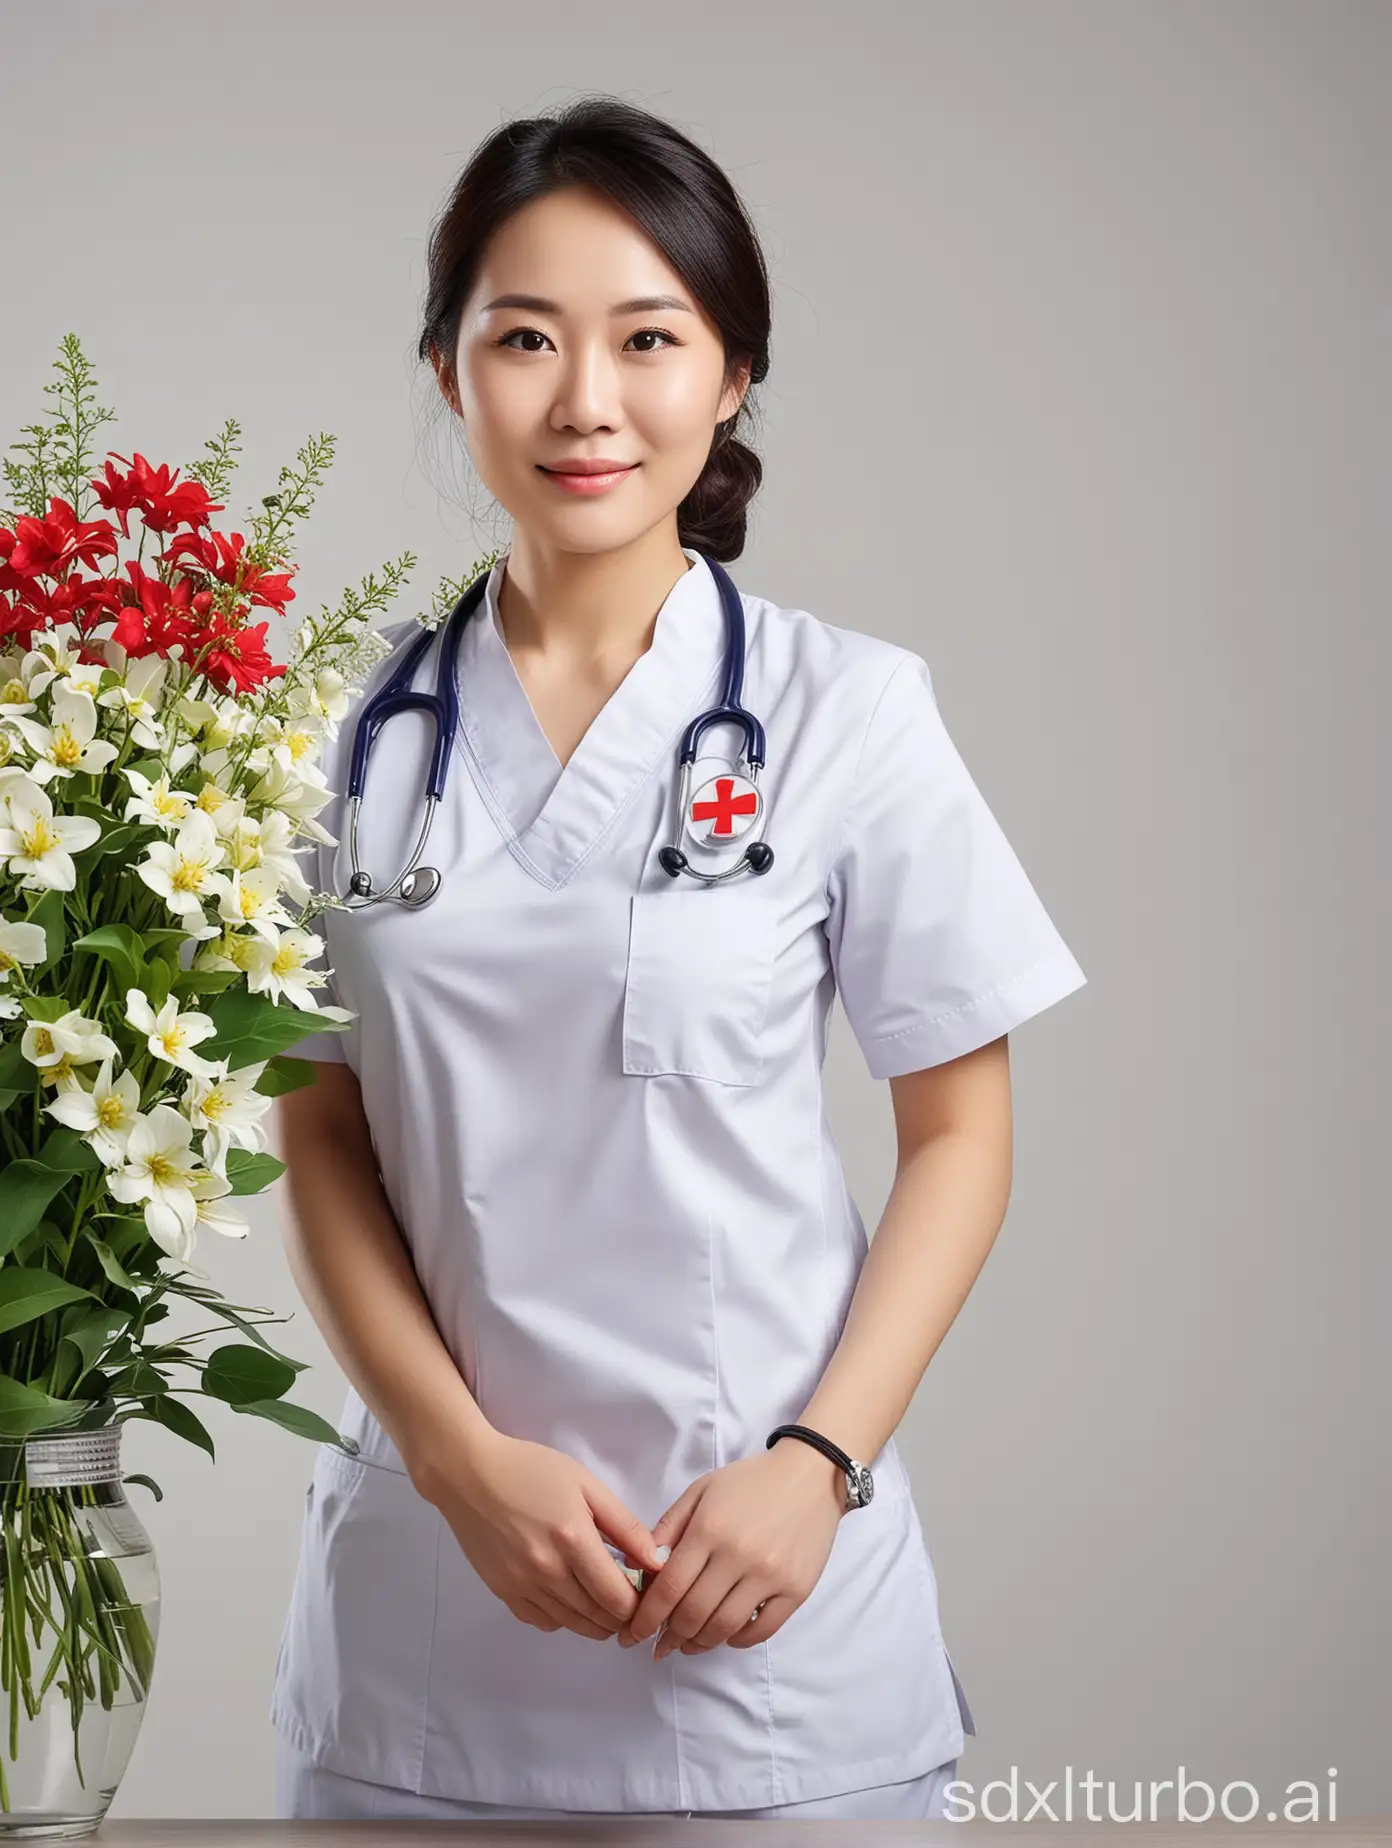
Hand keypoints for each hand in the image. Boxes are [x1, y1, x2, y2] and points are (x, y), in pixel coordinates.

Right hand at [420, 1429, 666, 1640]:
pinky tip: (569, 1597)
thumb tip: (657, 1562)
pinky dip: (563, 1618)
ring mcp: (522, 1586)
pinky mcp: (503, 1592)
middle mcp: (547, 1571)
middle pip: (596, 1618)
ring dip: (594, 1622)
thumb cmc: (531, 1469)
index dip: (639, 1605)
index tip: (646, 1595)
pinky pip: (542, 1622)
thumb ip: (625, 1525)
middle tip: (630, 1602)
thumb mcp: (586, 1484)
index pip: (617, 1598)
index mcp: (573, 1540)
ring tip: (604, 1604)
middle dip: (620, 1617)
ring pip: (571, 1624)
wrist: (469, 1474)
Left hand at [616, 1441, 844, 1656]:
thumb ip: (667, 1528)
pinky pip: (761, 1631)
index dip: (647, 1617)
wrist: (810, 1474)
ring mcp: (770, 1575)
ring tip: (687, 1645)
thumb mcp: (701, 1491)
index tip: (634, 1633)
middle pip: (693, 1614)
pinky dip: (738, 1640)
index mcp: (709, 1529)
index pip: (669, 1587)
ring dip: (700, 1643)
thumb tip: (638, 1569)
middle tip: (660, 1644)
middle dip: (669, 1636)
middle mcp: (738, 1555)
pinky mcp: (796, 1589)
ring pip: (724, 1627)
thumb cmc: (750, 1481)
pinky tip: (726, 1635)